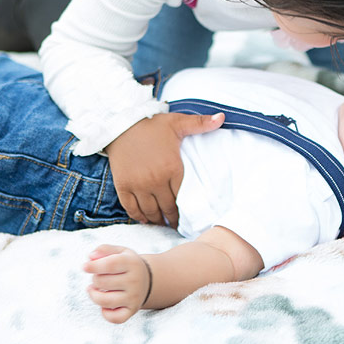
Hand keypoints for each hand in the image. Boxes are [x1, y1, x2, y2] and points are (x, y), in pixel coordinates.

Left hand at [84, 244, 150, 323]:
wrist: (148, 279)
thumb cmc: (127, 264)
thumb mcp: (119, 252)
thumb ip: (104, 249)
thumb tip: (90, 257)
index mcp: (132, 263)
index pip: (110, 264)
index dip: (94, 266)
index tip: (84, 267)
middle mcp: (135, 281)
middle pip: (102, 282)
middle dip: (95, 279)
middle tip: (99, 277)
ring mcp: (134, 297)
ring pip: (104, 302)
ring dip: (94, 295)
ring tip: (94, 290)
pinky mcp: (132, 310)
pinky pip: (114, 318)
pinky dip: (105, 314)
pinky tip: (105, 306)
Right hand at [104, 111, 223, 225]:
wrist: (121, 123)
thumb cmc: (151, 124)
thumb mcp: (177, 122)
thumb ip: (200, 123)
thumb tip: (222, 117)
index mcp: (172, 168)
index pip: (182, 197)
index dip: (186, 209)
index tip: (191, 217)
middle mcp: (155, 180)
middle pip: (167, 208)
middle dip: (173, 220)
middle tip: (178, 226)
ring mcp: (138, 185)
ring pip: (150, 211)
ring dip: (157, 220)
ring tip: (163, 224)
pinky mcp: (123, 186)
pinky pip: (131, 208)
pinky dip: (139, 216)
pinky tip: (145, 219)